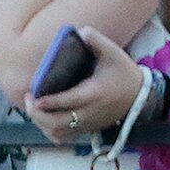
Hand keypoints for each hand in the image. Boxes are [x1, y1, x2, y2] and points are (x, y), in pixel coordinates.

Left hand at [26, 27, 150, 138]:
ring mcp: (87, 124)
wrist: (139, 96)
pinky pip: (62, 138)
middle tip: (29, 99)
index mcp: (94, 93)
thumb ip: (96, 40)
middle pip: (58, 123)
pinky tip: (44, 120)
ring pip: (57, 133)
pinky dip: (49, 131)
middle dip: (38, 114)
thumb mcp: (113, 52)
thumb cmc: (123, 73)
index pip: (69, 101)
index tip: (34, 97)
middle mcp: (89, 113)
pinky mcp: (86, 130)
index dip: (50, 101)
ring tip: (33, 108)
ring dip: (41, 123)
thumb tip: (79, 31)